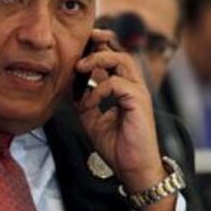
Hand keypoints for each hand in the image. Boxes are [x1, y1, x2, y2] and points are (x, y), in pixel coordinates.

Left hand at [74, 29, 175, 210]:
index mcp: (125, 88)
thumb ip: (85, 102)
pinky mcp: (139, 101)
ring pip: (122, 60)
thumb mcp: (93, 120)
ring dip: (98, 59)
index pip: (113, 59)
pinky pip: (116, 83)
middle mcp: (134, 86)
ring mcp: (138, 92)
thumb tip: (71, 88)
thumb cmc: (117, 146)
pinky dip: (98, 90)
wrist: (133, 168)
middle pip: (120, 51)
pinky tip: (89, 102)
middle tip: (81, 42)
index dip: (98, 47)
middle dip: (100, 42)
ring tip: (80, 67)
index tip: (80, 45)